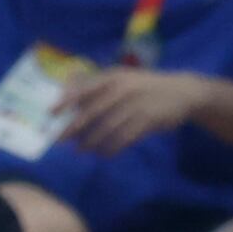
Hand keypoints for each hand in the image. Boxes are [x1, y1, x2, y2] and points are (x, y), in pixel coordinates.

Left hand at [60, 66, 219, 155]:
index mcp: (115, 77)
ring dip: (92, 141)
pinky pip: (124, 138)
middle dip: (74, 127)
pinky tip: (104, 154)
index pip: (85, 88)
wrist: (182, 92)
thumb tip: (69, 91)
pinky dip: (112, 148)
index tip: (50, 113)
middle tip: (60, 140)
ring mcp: (136, 105)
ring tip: (81, 151)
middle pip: (93, 111)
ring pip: (107, 128)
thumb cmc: (146, 86)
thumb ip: (98, 85)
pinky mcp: (148, 121)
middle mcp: (124, 90)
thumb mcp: (123, 78)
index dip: (66, 101)